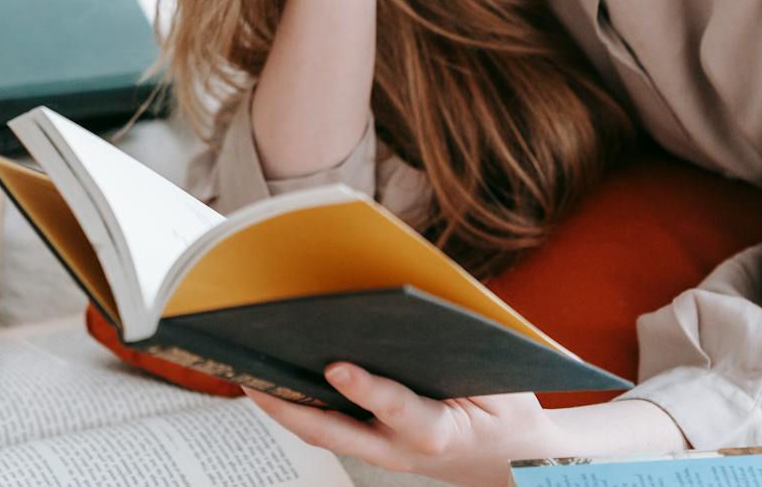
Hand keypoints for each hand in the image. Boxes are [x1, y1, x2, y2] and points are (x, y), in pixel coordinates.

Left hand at [245, 364, 557, 486]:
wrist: (517, 463)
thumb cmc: (506, 412)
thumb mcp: (501, 383)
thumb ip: (463, 346)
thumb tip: (421, 298)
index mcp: (439, 433)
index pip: (399, 409)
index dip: (368, 389)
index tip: (337, 366)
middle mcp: (399, 449)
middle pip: (333, 430)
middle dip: (287, 405)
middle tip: (249, 371)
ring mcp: (380, 451)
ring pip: (321, 429)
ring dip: (280, 402)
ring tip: (245, 362)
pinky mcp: (370, 443)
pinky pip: (327, 422)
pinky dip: (298, 399)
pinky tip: (274, 370)